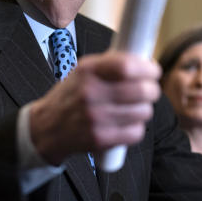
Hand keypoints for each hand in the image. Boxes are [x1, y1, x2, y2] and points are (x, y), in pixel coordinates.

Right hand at [30, 51, 160, 164]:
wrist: (47, 126)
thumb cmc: (71, 96)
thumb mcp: (83, 71)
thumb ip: (110, 65)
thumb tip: (144, 62)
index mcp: (88, 71)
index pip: (127, 66)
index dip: (147, 68)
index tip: (153, 71)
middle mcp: (90, 93)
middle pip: (140, 90)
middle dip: (152, 90)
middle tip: (150, 90)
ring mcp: (95, 117)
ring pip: (143, 112)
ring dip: (145, 109)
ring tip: (136, 108)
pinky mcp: (100, 138)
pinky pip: (136, 132)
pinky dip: (137, 128)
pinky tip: (128, 123)